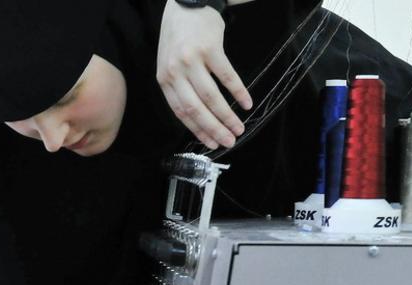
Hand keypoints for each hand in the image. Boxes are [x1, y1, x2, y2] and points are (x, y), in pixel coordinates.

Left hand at [156, 0, 251, 149]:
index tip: (212, 143)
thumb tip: (198, 117)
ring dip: (227, 115)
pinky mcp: (210, 48)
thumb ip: (179, 88)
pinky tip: (247, 102)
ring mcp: (192, 60)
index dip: (197, 130)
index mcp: (164, 80)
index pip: (180, 112)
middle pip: (195, 108)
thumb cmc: (179, 38)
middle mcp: (175, 72)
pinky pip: (226, 76)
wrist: (185, 5)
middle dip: (213, 129)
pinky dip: (238, 91)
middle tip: (229, 141)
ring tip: (239, 127)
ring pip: (211, 96)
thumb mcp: (170, 64)